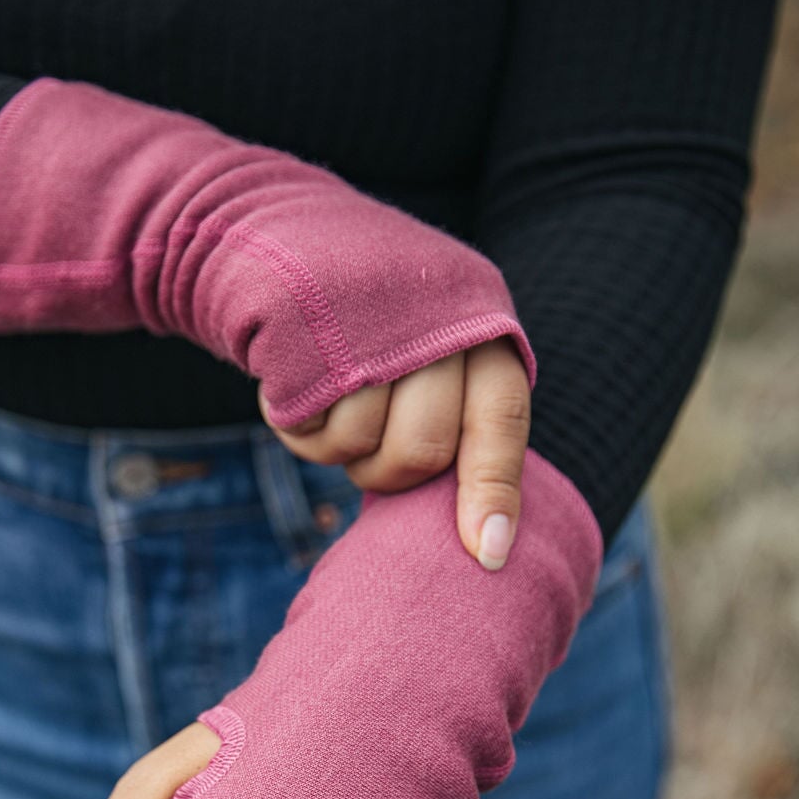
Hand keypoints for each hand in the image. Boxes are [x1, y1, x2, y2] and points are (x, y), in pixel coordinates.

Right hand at [261, 335, 529, 570]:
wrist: (299, 244)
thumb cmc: (382, 328)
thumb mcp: (442, 358)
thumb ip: (467, 426)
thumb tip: (487, 544)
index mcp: (480, 327)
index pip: (499, 420)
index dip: (492, 491)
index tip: (487, 554)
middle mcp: (431, 315)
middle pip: (423, 448)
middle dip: (391, 473)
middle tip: (372, 450)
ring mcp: (365, 315)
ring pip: (359, 440)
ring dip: (340, 448)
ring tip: (336, 404)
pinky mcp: (301, 325)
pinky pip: (306, 425)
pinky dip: (302, 428)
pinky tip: (304, 389)